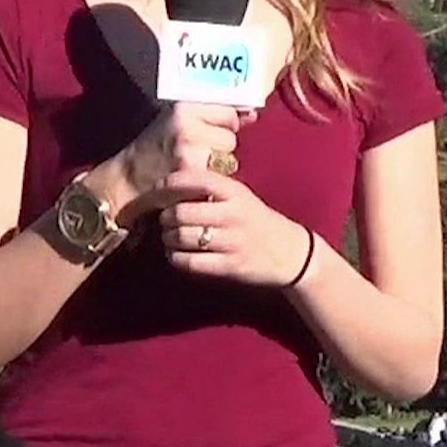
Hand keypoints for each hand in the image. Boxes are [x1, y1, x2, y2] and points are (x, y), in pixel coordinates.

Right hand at [105, 103, 256, 222]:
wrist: (128, 178)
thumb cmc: (156, 146)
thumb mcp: (178, 120)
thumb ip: (214, 114)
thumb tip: (252, 114)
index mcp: (184, 108)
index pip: (228, 112)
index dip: (225, 124)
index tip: (214, 130)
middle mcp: (187, 127)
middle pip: (231, 136)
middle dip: (221, 146)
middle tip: (199, 151)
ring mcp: (189, 152)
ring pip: (228, 157)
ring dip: (219, 164)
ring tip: (195, 164)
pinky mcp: (191, 175)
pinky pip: (220, 176)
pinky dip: (212, 179)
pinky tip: (195, 178)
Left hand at [154, 168, 312, 287]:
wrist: (290, 254)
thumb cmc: (256, 221)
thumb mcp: (241, 197)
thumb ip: (212, 190)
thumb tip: (169, 186)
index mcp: (236, 192)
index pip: (195, 180)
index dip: (169, 183)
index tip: (157, 189)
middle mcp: (233, 215)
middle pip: (181, 212)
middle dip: (165, 216)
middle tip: (164, 219)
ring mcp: (232, 242)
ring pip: (181, 237)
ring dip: (167, 238)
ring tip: (169, 237)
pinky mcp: (230, 266)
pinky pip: (189, 262)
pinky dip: (175, 258)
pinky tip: (176, 254)